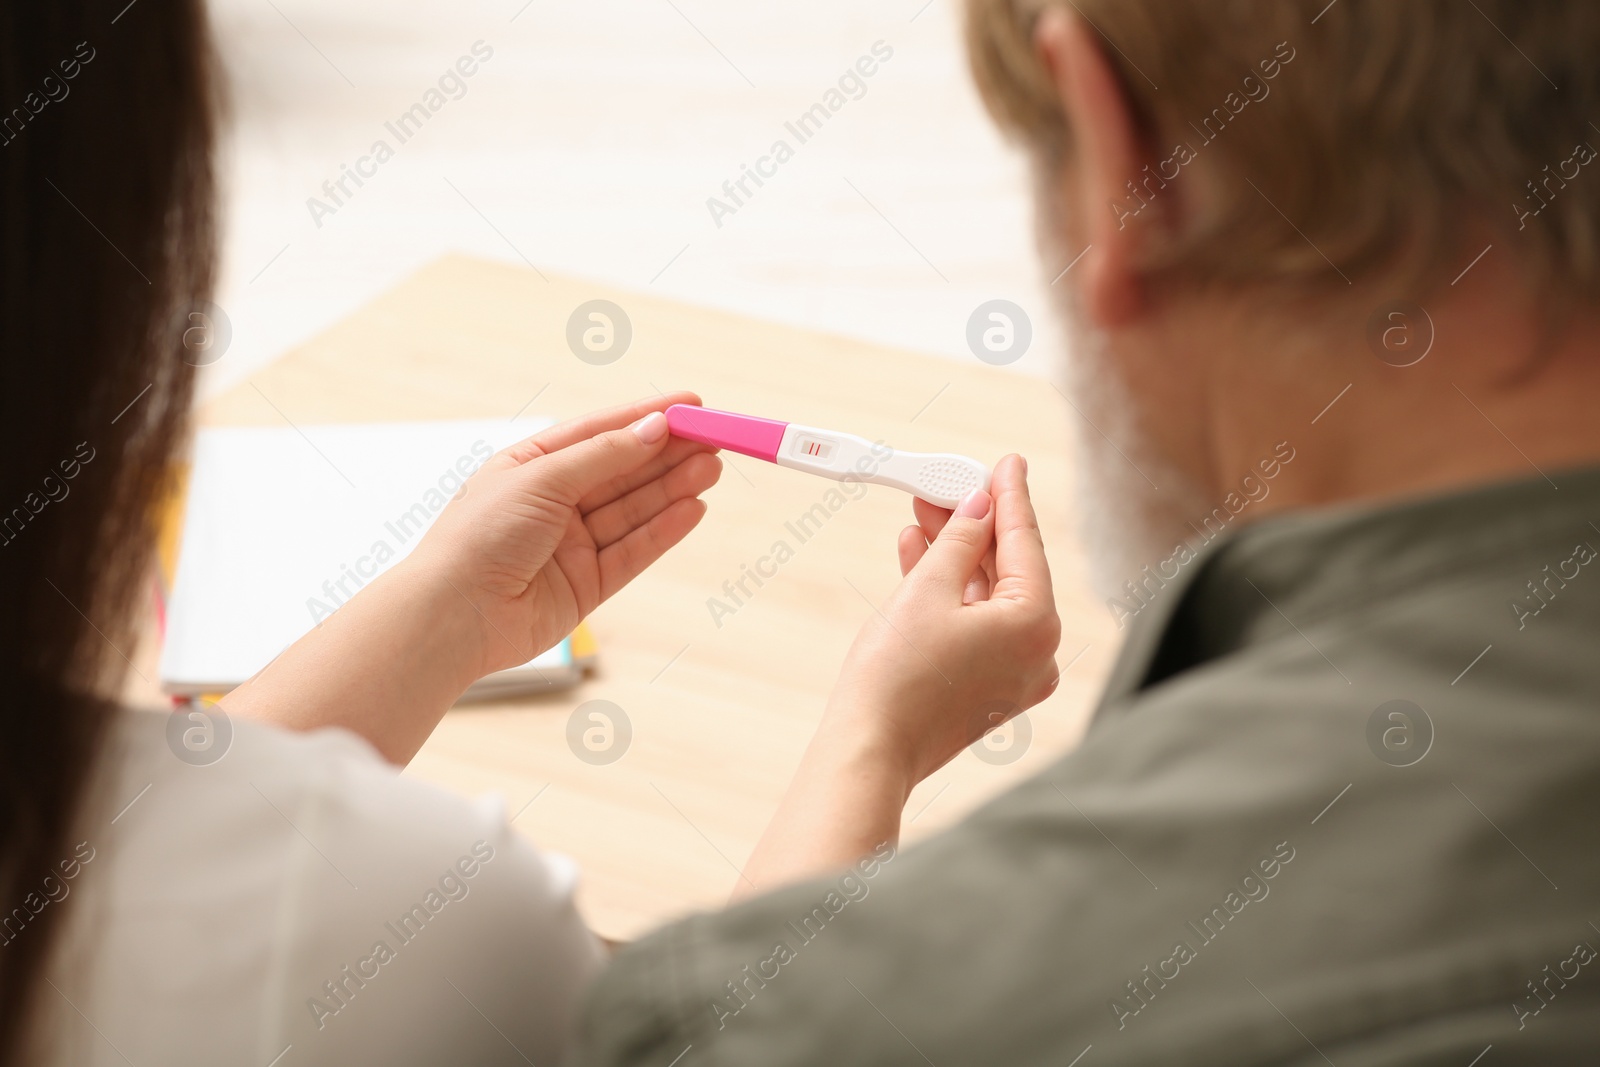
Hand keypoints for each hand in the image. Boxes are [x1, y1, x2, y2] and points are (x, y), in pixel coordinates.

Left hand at [409, 393, 722, 677]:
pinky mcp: (586, 585)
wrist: (454, 615)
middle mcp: (554, 502)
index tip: (691, 404)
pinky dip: (664, 530)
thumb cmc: (478, 536)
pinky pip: (633, 551)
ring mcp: (571, 545)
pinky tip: (693, 508)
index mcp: (532, 465)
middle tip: (715, 437)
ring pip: (634, 510)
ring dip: (673, 488)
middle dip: (669, 453)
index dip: (646, 417)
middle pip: (623, 471)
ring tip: (712, 468)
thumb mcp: (541, 478)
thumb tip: (654, 429)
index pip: (599, 432)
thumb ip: (603, 456)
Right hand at [736, 454, 1059, 895]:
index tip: (1006, 462)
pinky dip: (950, 592)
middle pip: (1009, 569)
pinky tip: (919, 556)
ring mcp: (1014, 674)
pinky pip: (976, 624)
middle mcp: (1037, 653)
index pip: (1025, 542)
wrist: (869, 749)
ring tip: (924, 515)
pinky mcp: (987, 688)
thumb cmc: (896, 676)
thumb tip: (979, 509)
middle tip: (947, 485)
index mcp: (1036, 624)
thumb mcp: (926, 589)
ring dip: (956, 555)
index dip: (1009, 495)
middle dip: (974, 525)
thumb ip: (960, 541)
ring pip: (989, 596)